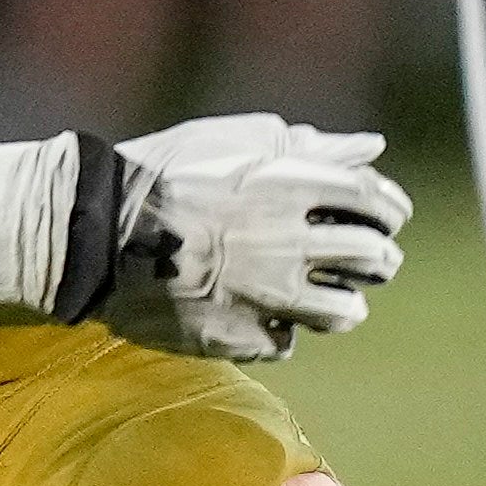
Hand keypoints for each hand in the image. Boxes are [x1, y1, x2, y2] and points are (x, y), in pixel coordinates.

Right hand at [103, 118, 408, 362]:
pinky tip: (264, 313)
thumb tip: (373, 147)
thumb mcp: (235, 144)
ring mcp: (267, 295)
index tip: (386, 218)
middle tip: (369, 261)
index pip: (375, 202)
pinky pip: (286, 341)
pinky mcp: (241, 335)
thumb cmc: (165, 174)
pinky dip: (281, 328)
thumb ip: (308, 148)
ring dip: (344, 305)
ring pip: (343, 313)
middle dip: (379, 259)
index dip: (389, 211)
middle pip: (373, 259)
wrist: (96, 233)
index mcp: (290, 186)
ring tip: (327, 299)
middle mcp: (289, 243)